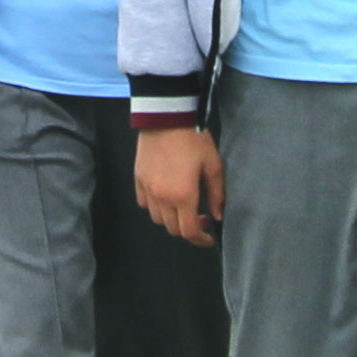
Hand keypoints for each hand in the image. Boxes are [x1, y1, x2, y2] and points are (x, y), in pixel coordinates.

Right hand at [134, 124, 219, 243]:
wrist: (167, 116)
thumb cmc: (193, 139)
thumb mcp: (213, 165)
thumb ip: (217, 194)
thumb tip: (218, 216)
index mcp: (184, 195)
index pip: (189, 232)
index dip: (200, 240)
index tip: (209, 237)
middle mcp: (163, 197)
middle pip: (173, 229)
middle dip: (188, 229)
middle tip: (200, 217)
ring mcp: (148, 189)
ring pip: (158, 219)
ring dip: (172, 219)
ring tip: (183, 206)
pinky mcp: (138, 179)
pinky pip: (145, 203)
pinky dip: (155, 206)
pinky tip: (166, 195)